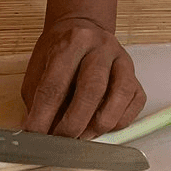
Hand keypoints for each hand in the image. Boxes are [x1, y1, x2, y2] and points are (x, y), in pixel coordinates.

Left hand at [22, 16, 146, 137]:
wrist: (84, 28)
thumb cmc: (58, 54)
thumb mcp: (39, 70)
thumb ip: (40, 100)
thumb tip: (40, 135)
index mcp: (73, 41)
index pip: (57, 83)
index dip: (43, 114)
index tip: (34, 135)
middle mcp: (102, 47)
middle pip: (92, 89)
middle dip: (74, 123)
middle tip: (60, 142)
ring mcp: (123, 59)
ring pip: (120, 94)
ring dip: (99, 124)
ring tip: (82, 137)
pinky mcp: (136, 74)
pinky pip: (135, 102)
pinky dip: (120, 121)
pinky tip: (102, 127)